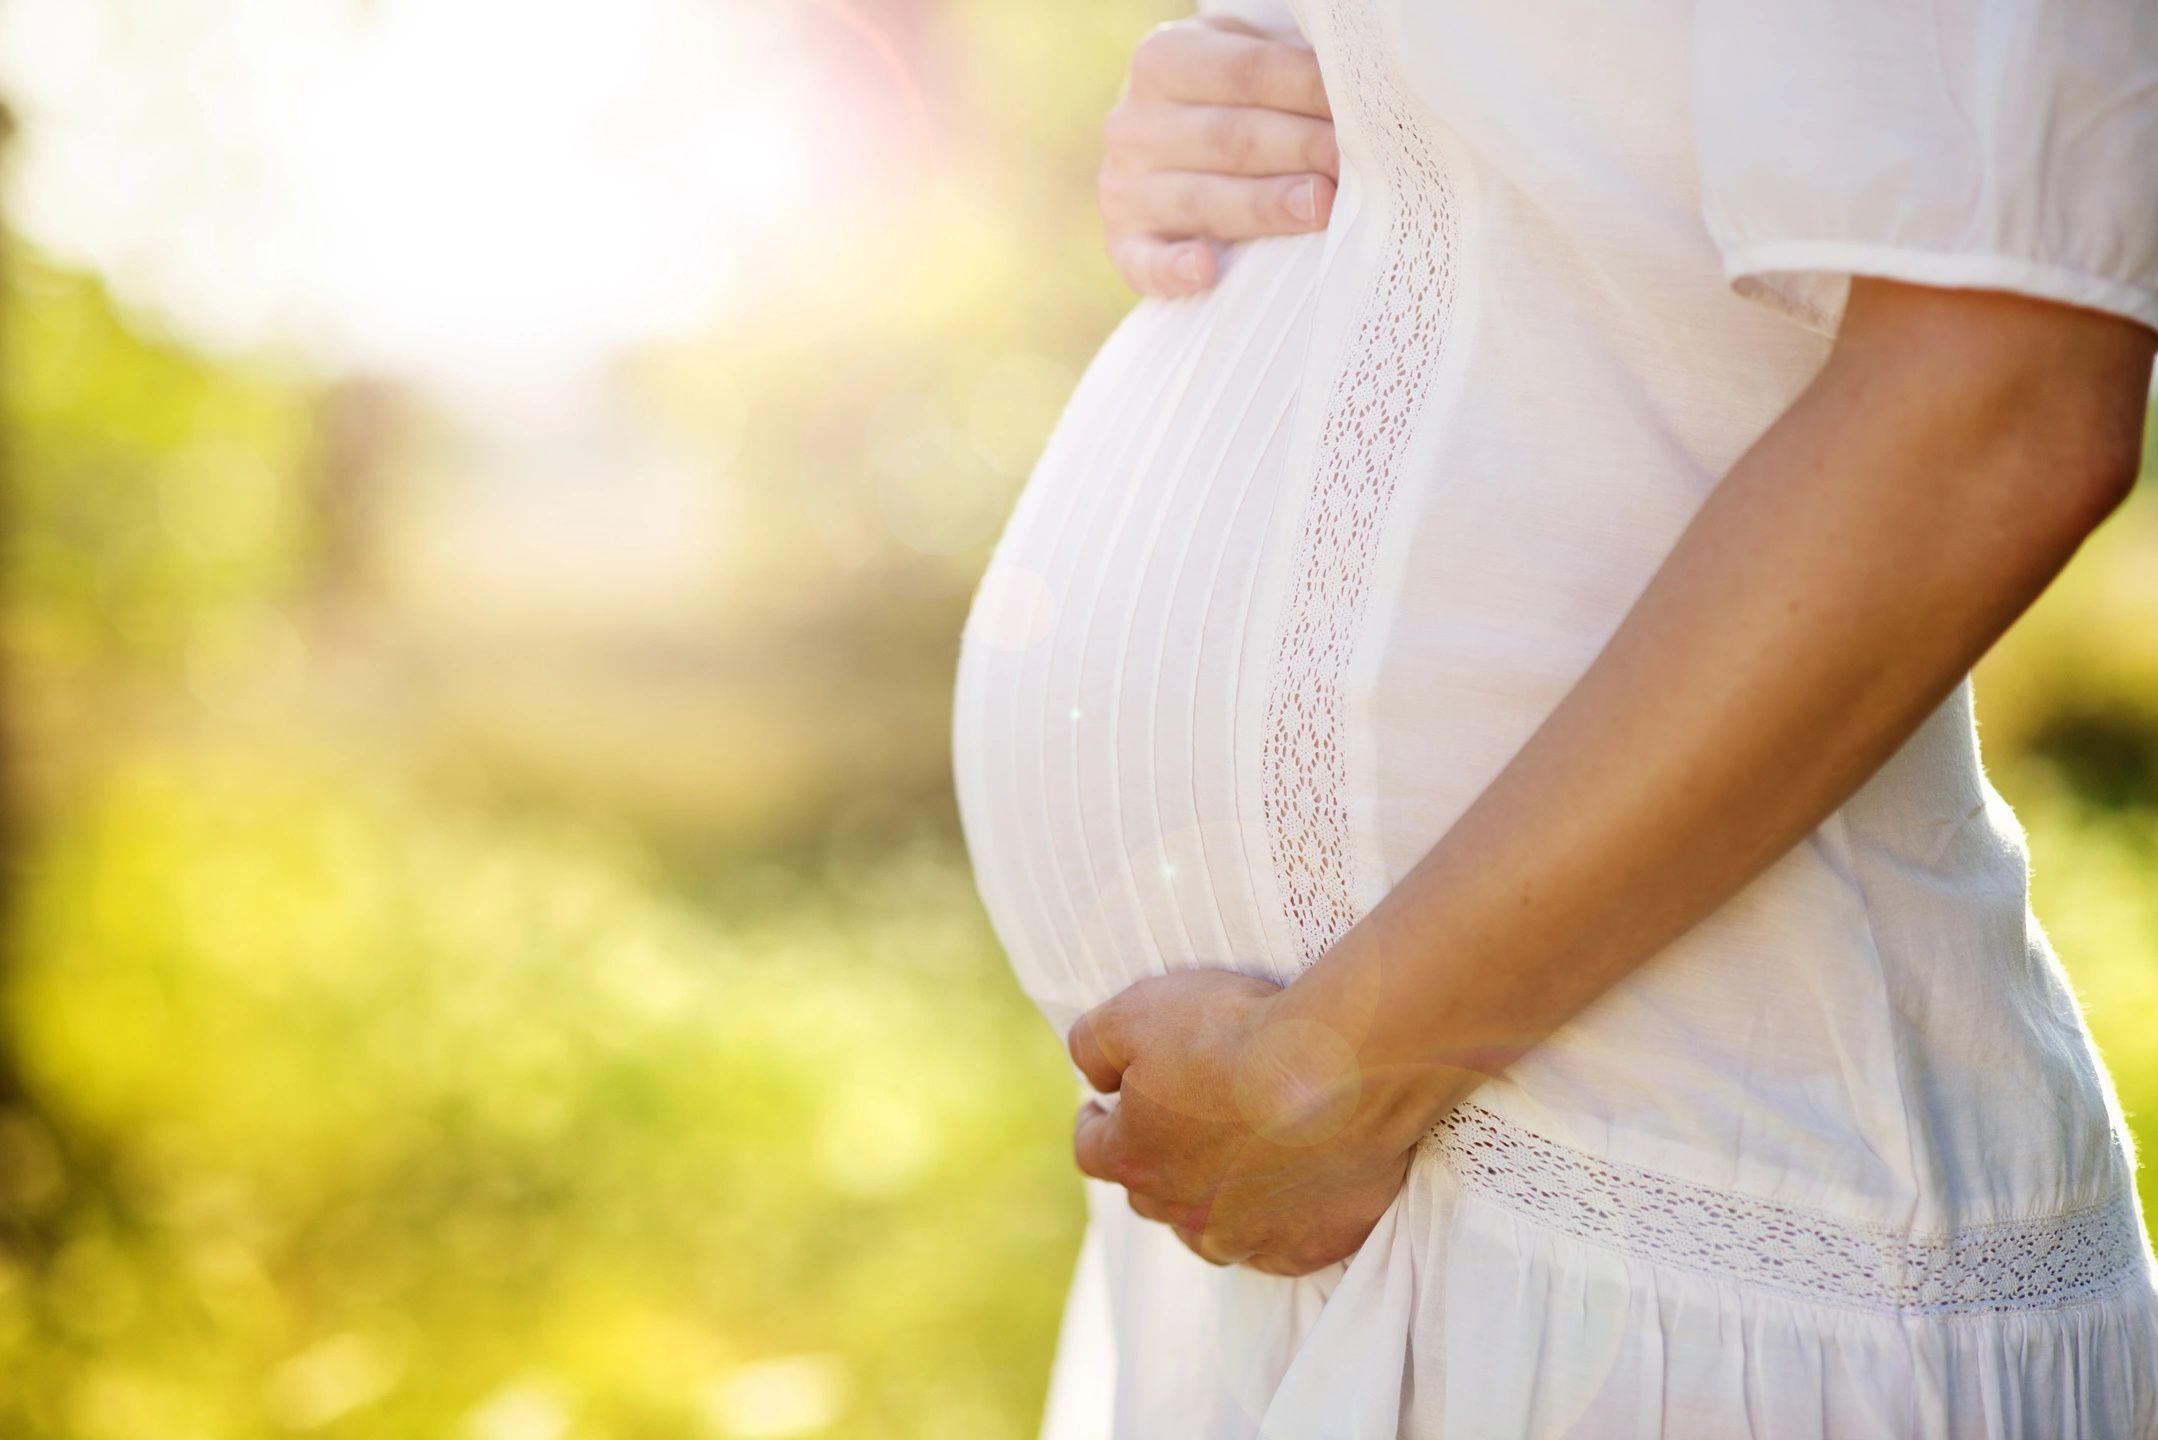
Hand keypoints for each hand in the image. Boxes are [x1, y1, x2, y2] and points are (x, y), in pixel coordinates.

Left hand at [1067, 968, 1420, 1275]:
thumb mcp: (1136, 1013)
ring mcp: (1251, 1236)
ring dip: (1213, 1203)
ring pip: (1213, 1231)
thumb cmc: (1236, 1035)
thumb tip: (1092, 1075)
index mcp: (1136, 1160)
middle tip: (1174, 1128)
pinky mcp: (1312, 1245)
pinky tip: (1288, 1195)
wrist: (1340, 1066)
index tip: (1102, 1109)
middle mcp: (1185, 1212)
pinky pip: (1282, 1247)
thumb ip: (1093, 1044)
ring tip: (1230, 1168)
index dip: (1094, 1125)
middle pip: (1152, 1194)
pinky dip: (1278, 1223)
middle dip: (1155, 1162)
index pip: (1093, 1150)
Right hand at [1099, 15, 1337, 298]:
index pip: (1247, 74)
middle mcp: (1134, 125)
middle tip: (1357, 162)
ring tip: (1322, 207)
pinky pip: (1145, 263)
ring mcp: (1124, 190)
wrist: (1165, 138)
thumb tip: (1358, 86)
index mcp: (1163, 60)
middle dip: (1301, 149)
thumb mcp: (1247, 57)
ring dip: (1265, 206)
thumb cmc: (1229, 97)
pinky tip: (1208, 271)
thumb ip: (1285, 66)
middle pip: (1230, 138)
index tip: (1365, 108)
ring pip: (1203, 200)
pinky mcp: (1124, 245)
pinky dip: (1174, 269)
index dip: (1309, 90)